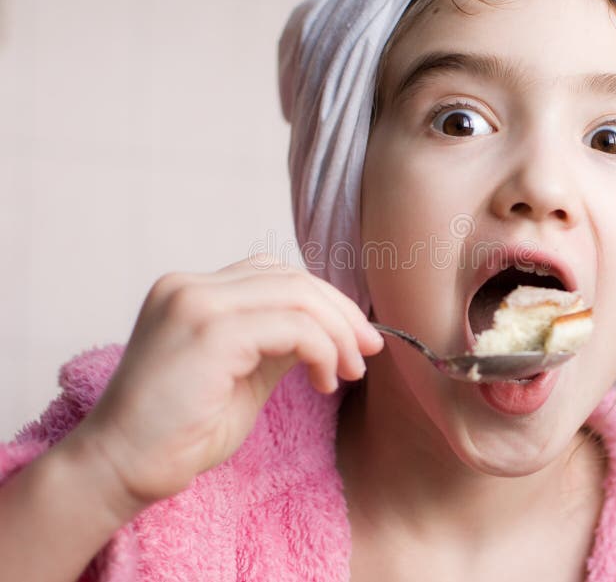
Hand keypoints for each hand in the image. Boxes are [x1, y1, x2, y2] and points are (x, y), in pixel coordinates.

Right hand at [75, 258, 383, 510]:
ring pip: (297, 295)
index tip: (356, 337)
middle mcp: (191, 285)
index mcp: (193, 289)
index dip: (324, 300)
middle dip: (341, 314)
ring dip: (337, 334)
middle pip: (292, 278)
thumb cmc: (180, 429)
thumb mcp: (242, 374)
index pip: (276, 274)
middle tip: (369, 350)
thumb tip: (330, 331)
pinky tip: (325, 380)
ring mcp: (196, 302)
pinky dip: (322, 350)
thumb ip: (278, 342)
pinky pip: (292, 326)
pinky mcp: (209, 330)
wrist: (120, 466)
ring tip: (350, 372)